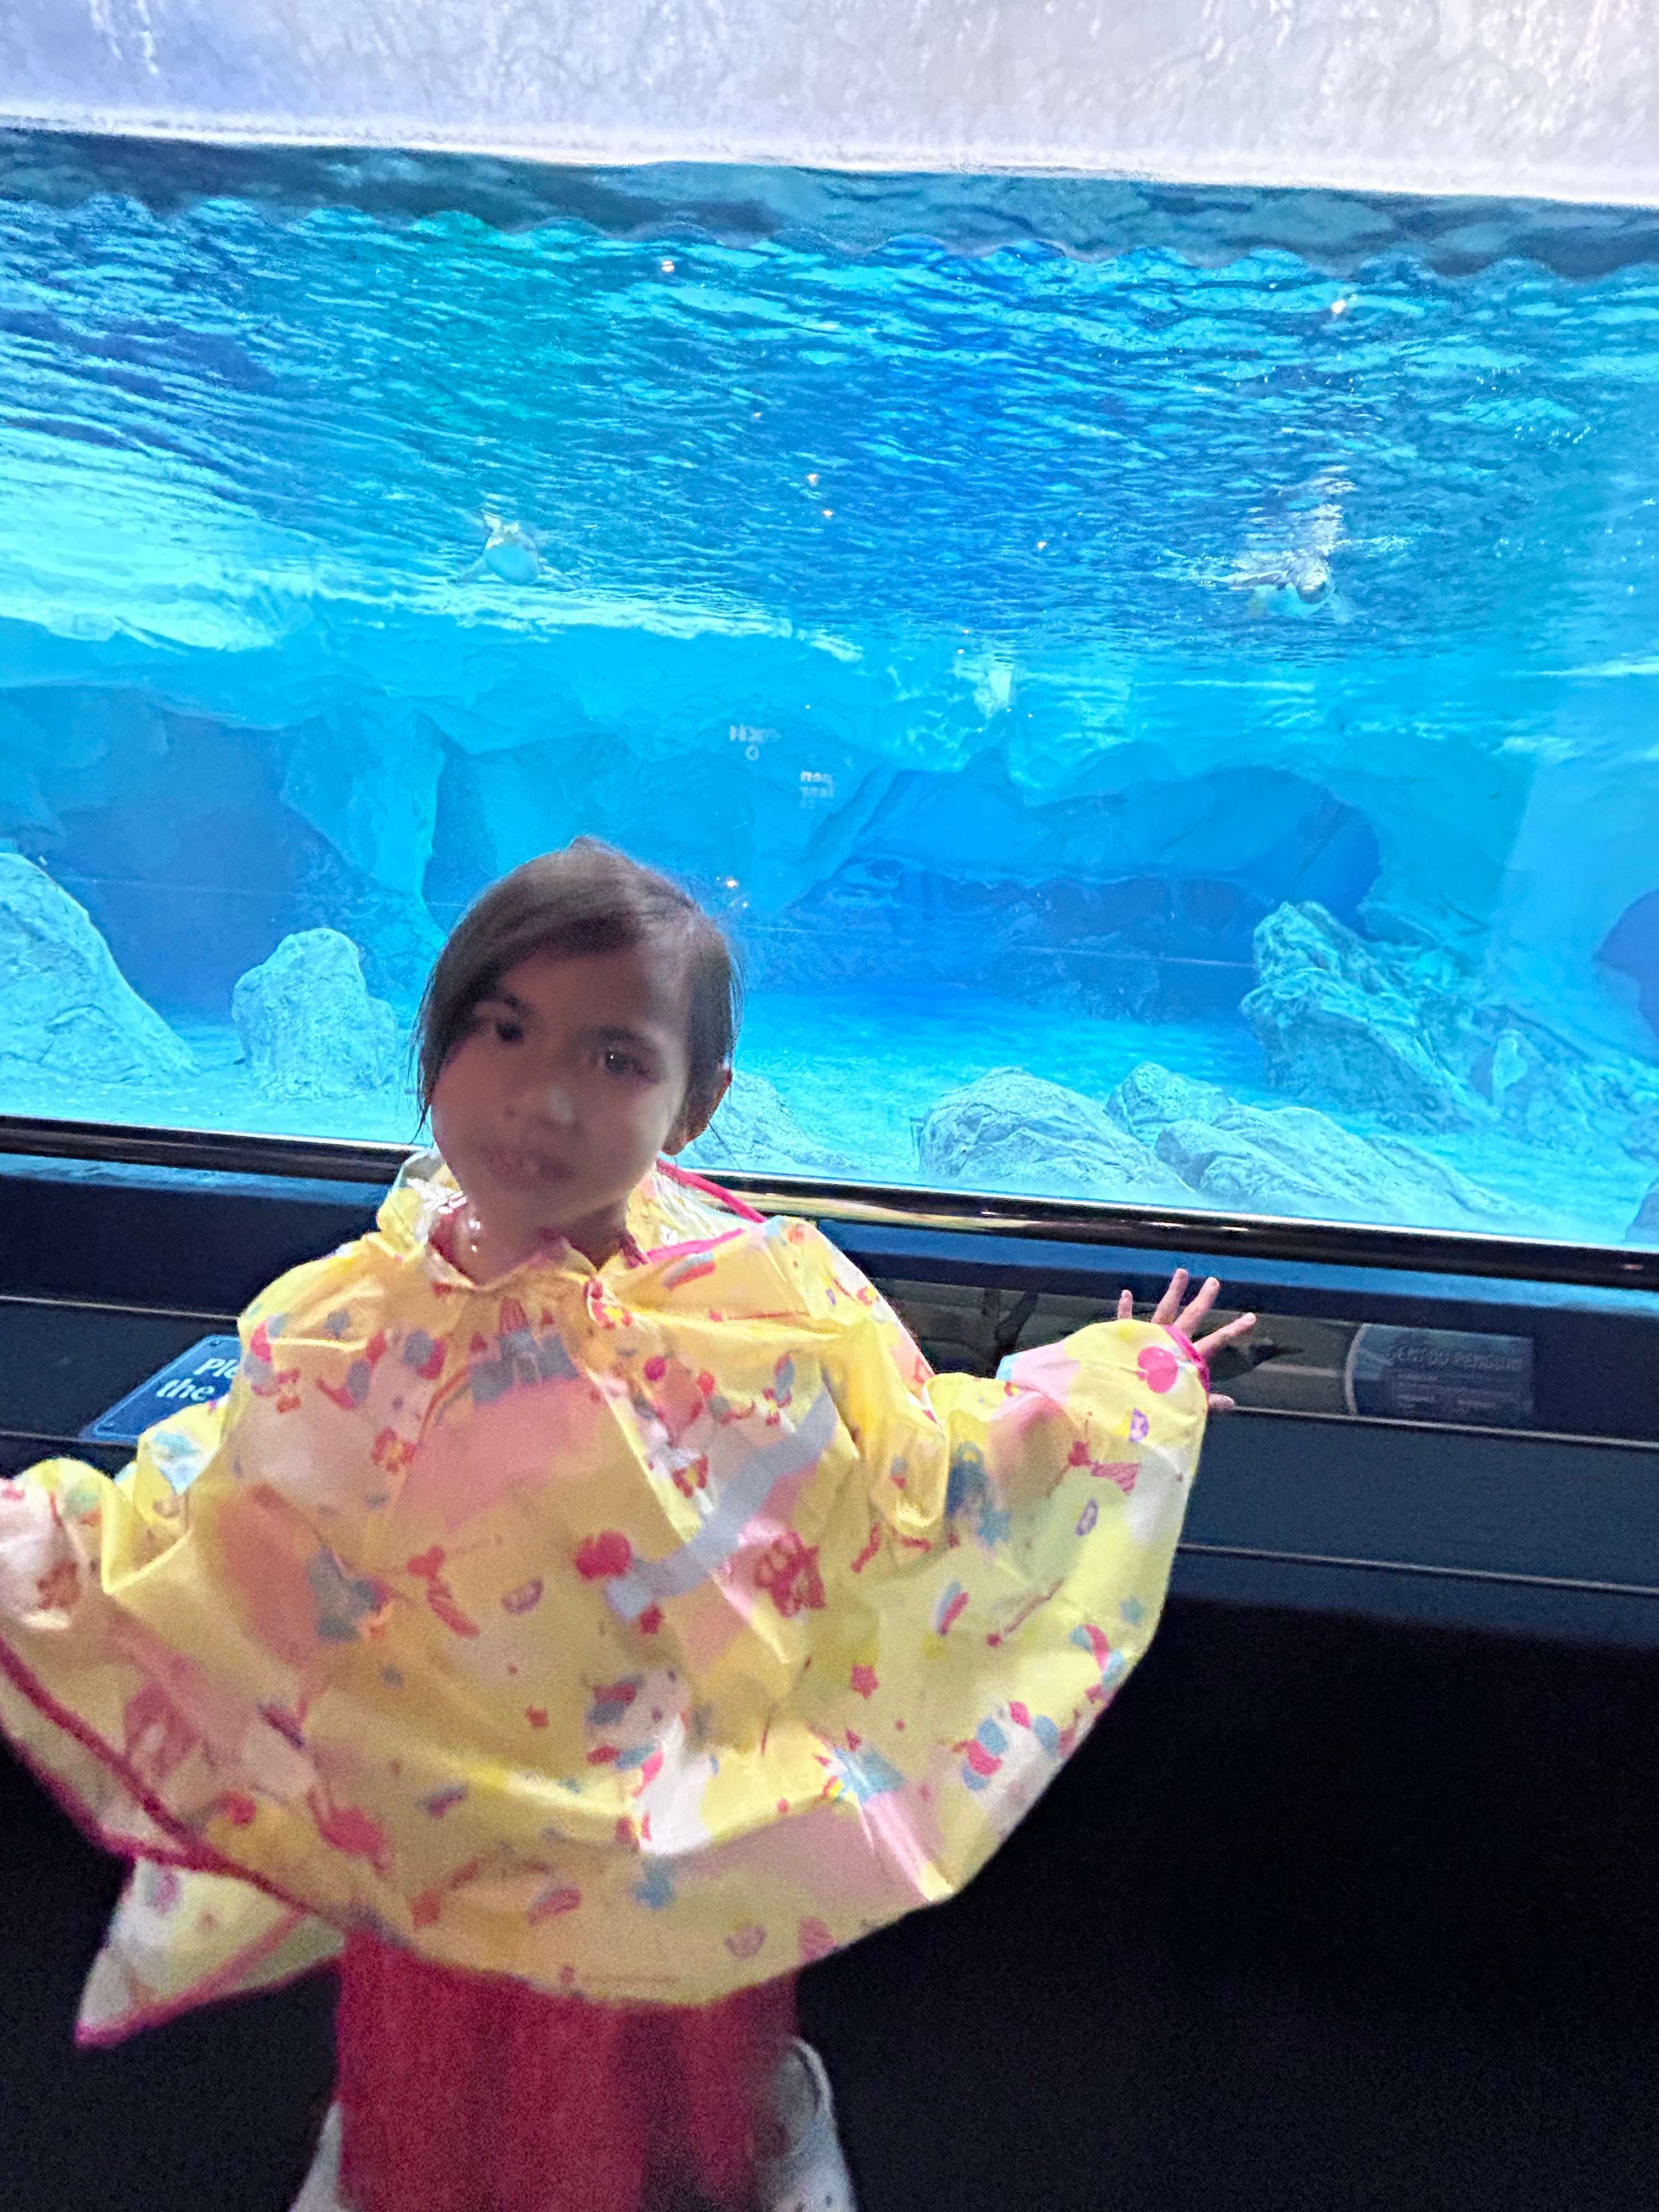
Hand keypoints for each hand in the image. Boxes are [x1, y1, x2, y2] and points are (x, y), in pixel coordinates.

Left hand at [1116, 1268, 1256, 1413]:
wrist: (1120, 1400)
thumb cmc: (1155, 1407)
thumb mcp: (1188, 1406)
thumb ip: (1209, 1402)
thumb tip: (1232, 1404)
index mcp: (1186, 1358)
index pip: (1217, 1341)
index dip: (1235, 1329)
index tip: (1251, 1317)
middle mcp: (1168, 1343)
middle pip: (1191, 1317)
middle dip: (1204, 1299)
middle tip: (1214, 1282)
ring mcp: (1147, 1337)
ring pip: (1164, 1309)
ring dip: (1174, 1291)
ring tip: (1182, 1272)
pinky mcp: (1125, 1339)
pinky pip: (1125, 1320)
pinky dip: (1125, 1307)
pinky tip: (1126, 1293)